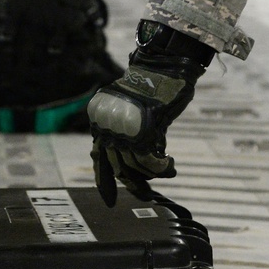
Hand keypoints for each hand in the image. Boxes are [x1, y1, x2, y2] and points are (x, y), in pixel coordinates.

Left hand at [88, 67, 187, 205]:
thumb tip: (139, 164)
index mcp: (101, 122)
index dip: (104, 182)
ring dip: (155, 174)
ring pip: (136, 167)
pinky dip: (162, 168)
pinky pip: (150, 162)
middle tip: (147, 196)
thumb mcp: (136, 113)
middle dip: (135, 185)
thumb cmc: (154, 87)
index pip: (98, 158)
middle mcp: (107, 127)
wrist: (164, 67)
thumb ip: (131, 134)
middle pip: (118, 167)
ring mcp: (123, 129)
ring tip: (169, 170)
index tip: (109, 201)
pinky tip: (171, 165)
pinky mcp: (142, 131)